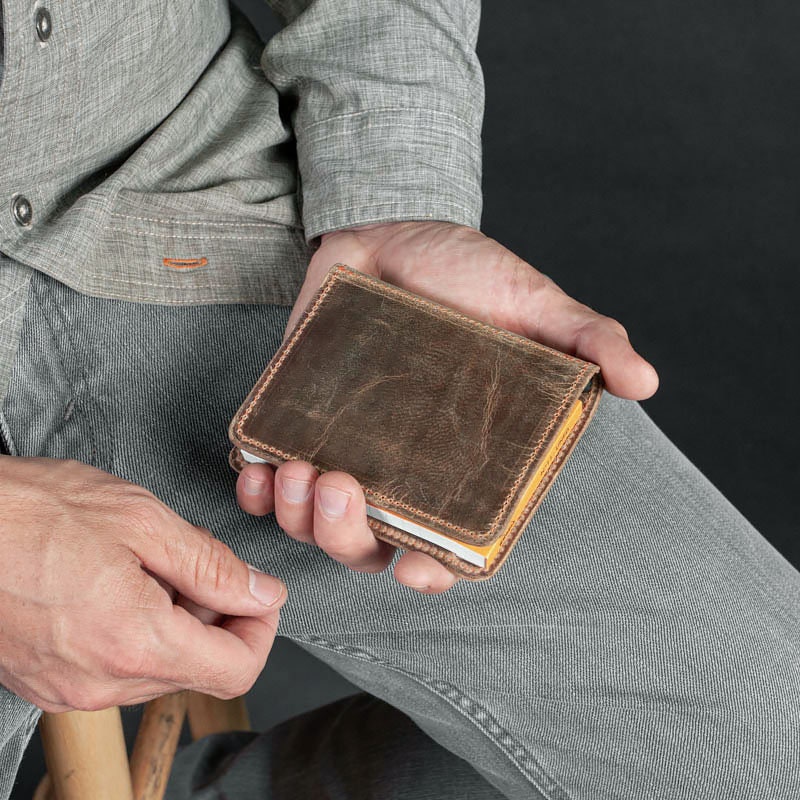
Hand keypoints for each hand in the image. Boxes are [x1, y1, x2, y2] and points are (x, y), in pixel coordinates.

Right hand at [0, 455, 286, 712]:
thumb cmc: (32, 513)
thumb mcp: (143, 521)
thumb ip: (213, 566)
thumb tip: (262, 592)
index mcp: (135, 644)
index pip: (235, 670)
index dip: (261, 629)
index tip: (259, 594)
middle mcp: (101, 682)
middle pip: (199, 668)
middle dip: (217, 615)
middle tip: (198, 559)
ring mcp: (70, 688)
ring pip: (160, 667)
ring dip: (177, 618)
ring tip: (154, 561)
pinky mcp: (49, 680)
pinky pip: (119, 666)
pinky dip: (139, 628)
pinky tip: (122, 580)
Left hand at [236, 221, 657, 592]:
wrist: (391, 231)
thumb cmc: (466, 272)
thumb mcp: (532, 302)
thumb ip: (586, 339)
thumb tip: (643, 381)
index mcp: (463, 460)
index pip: (454, 537)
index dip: (439, 567)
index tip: (418, 572)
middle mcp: (403, 468)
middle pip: (371, 543)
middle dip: (347, 539)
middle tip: (341, 490)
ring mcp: (348, 448)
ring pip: (315, 520)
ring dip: (297, 516)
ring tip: (296, 474)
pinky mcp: (300, 420)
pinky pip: (270, 476)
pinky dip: (257, 486)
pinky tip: (256, 472)